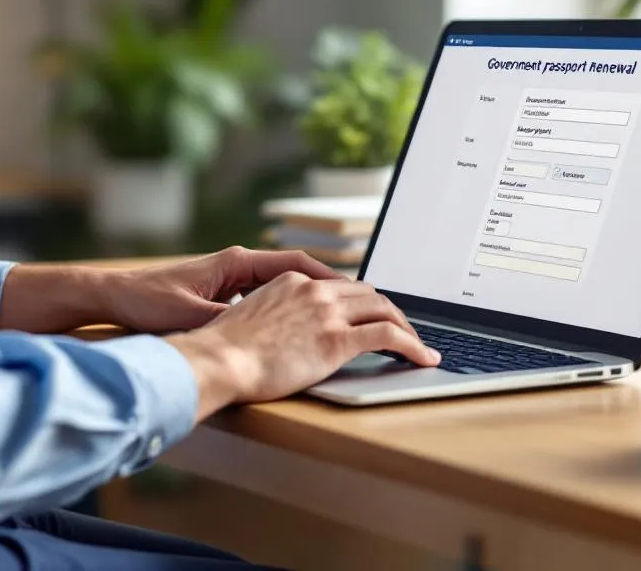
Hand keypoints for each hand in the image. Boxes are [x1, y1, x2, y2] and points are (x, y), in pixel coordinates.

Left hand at [106, 246, 343, 333]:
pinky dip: (285, 310)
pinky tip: (297, 330)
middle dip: (327, 287)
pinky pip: (265, 298)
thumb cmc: (148, 300)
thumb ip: (226, 320)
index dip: (327, 277)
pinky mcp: (222, 292)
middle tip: (359, 305)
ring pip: (282, 285)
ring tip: (337, 318)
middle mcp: (237, 265)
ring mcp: (231, 278)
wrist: (116, 295)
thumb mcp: (191, 315)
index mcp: (236, 262)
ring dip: (308, 298)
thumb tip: (258, 331)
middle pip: (296, 273)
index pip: (294, 263)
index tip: (354, 291)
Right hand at [165, 272, 440, 419]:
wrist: (217, 360)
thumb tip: (279, 339)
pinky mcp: (338, 339)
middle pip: (368, 294)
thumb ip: (272, 320)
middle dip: (390, 311)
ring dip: (407, 328)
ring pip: (385, 310)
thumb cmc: (223, 352)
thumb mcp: (250, 321)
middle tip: (404, 330)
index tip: (371, 313)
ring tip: (419, 346)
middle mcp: (314, 289)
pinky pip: (389, 336)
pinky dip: (412, 346)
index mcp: (292, 281)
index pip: (340, 286)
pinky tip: (423, 358)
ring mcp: (327, 312)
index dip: (362, 301)